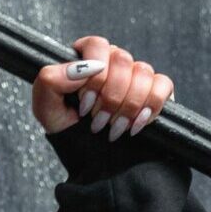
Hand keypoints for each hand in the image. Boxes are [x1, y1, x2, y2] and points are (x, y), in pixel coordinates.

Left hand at [33, 35, 173, 140]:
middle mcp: (113, 64)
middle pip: (122, 58)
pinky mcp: (158, 92)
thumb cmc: (72, 135)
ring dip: (127, 106)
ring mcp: (137, 77)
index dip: (94, 74)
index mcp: (87, 61)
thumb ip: (49, 81)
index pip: (97, 45)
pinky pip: (162, 85)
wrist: (100, 167)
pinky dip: (150, 107)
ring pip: (143, 71)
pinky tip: (135, 126)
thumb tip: (80, 67)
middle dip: (109, 97)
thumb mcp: (47, 112)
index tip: (85, 103)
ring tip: (113, 129)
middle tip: (97, 122)